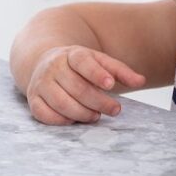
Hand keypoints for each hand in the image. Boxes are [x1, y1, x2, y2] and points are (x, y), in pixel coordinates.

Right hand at [25, 46, 145, 124]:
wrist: (43, 62)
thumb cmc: (77, 65)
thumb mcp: (98, 60)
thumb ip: (119, 70)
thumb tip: (141, 81)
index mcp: (71, 54)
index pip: (83, 62)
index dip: (96, 73)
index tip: (111, 85)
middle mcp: (53, 67)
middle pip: (77, 88)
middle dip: (99, 102)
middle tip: (115, 109)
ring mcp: (41, 83)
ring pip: (62, 103)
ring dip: (83, 113)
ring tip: (96, 116)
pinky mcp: (33, 99)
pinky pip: (45, 114)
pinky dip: (62, 120)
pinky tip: (74, 119)